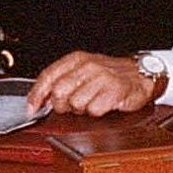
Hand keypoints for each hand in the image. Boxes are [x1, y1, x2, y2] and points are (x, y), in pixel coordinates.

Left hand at [27, 51, 154, 116]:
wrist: (140, 74)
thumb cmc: (108, 74)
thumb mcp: (83, 70)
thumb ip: (62, 80)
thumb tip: (40, 99)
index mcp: (77, 59)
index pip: (49, 76)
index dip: (37, 94)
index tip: (32, 108)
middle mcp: (88, 66)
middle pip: (59, 93)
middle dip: (62, 106)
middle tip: (71, 106)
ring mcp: (102, 77)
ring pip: (76, 104)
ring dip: (81, 110)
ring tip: (91, 102)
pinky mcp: (114, 91)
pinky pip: (94, 110)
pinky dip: (96, 112)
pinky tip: (102, 104)